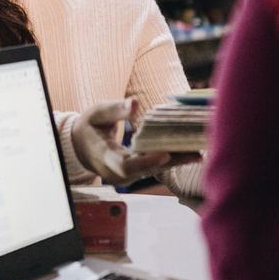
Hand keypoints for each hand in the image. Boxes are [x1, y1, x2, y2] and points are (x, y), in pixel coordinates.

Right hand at [72, 99, 196, 184]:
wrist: (80, 147)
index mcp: (105, 157)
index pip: (126, 166)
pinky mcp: (135, 174)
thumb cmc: (89, 127)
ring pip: (154, 170)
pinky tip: (189, 153)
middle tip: (195, 152)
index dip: (146, 162)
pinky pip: (154, 167)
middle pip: (147, 170)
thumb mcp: (98, 113)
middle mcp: (116, 173)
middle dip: (172, 161)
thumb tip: (135, 102)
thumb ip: (116, 109)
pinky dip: (170, 159)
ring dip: (175, 161)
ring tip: (198, 152)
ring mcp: (126, 177)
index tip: (165, 154)